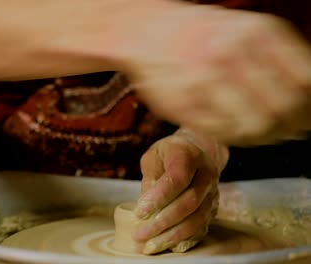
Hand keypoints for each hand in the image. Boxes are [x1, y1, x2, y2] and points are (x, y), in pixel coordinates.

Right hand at [119, 4, 310, 145]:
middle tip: (286, 130)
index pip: (305, 83)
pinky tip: (233, 127)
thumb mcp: (246, 32)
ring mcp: (204, 80)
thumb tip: (306, 104)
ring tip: (258, 131)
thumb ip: (278, 61)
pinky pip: (222, 132)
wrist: (147, 31)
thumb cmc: (201, 34)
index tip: (306, 116)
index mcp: (257, 33)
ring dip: (262, 135)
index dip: (308, 107)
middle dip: (289, 125)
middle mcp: (232, 54)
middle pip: (282, 108)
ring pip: (254, 125)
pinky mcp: (183, 103)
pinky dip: (233, 136)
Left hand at [133, 130, 227, 253]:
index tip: (139, 212)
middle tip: (139, 235)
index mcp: (189, 156)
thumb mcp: (154, 156)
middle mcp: (206, 175)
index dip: (158, 198)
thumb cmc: (170, 154)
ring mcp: (213, 194)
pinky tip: (168, 247)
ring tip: (149, 246)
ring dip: (171, 236)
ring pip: (196, 220)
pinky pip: (201, 229)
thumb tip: (146, 204)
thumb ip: (150, 176)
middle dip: (162, 223)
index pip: (177, 179)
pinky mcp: (213, 209)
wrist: (199, 150)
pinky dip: (184, 240)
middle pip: (188, 204)